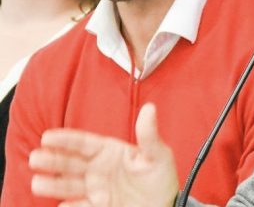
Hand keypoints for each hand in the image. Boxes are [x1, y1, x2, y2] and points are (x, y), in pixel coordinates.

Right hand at [29, 103, 178, 206]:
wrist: (164, 205)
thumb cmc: (160, 177)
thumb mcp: (158, 155)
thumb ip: (149, 135)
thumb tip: (150, 109)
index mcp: (110, 151)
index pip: (84, 143)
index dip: (66, 139)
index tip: (48, 136)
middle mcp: (98, 168)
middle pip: (71, 162)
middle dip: (53, 159)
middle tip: (36, 157)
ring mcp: (95, 188)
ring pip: (69, 185)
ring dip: (53, 184)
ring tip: (38, 183)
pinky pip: (78, 206)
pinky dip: (69, 206)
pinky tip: (62, 205)